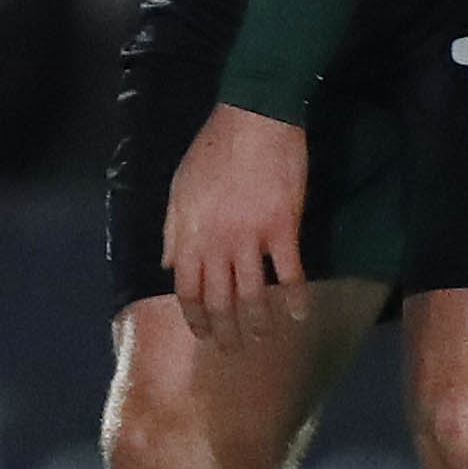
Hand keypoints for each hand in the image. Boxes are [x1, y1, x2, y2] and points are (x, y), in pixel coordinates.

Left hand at [162, 102, 309, 341]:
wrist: (254, 119)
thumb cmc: (213, 150)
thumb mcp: (179, 188)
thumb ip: (173, 230)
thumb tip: (169, 266)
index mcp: (190, 233)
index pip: (187, 288)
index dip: (195, 316)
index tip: (204, 334)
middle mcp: (217, 243)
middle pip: (219, 299)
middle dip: (225, 330)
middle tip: (234, 349)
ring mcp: (250, 237)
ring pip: (253, 293)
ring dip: (258, 322)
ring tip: (264, 338)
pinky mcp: (283, 227)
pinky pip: (289, 272)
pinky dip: (294, 298)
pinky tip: (298, 315)